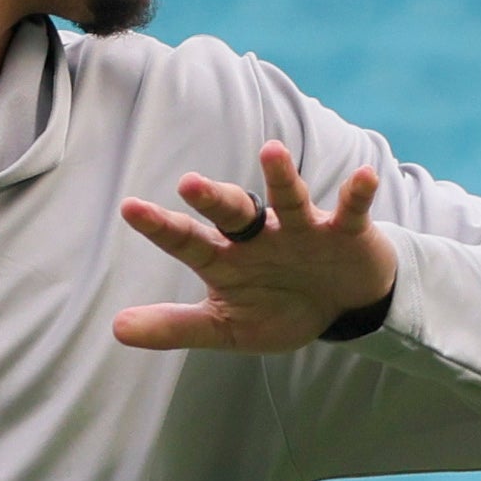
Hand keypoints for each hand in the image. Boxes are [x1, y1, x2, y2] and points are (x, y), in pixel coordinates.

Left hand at [112, 143, 395, 351]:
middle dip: (214, 198)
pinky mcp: (345, 231)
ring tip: (272, 151)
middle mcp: (260, 235)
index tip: (130, 208)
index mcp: (227, 258)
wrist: (342, 308)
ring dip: (281, 177)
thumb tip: (117, 329)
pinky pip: (351, 210)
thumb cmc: (279, 309)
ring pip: (289, 199)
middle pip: (233, 212)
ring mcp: (303, 230)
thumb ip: (176, 326)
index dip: (162, 227)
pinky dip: (357, 194)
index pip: (189, 241)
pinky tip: (364, 177)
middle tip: (189, 185)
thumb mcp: (226, 327)